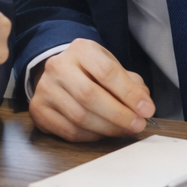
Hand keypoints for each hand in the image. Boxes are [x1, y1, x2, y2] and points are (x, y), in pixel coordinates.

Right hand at [29, 39, 155, 140]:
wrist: (61, 74)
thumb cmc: (92, 73)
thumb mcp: (113, 68)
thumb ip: (131, 85)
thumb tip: (143, 107)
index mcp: (81, 50)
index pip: (106, 72)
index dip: (129, 94)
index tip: (147, 110)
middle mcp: (58, 66)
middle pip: (89, 95)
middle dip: (118, 115)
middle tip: (137, 125)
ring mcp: (45, 88)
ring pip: (79, 116)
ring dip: (107, 129)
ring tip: (123, 130)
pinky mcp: (38, 109)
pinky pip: (68, 131)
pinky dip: (90, 137)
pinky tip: (101, 132)